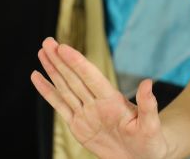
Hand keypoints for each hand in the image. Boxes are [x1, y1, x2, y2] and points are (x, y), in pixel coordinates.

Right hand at [31, 37, 170, 158]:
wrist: (143, 157)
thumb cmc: (152, 141)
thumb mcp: (151, 125)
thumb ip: (148, 105)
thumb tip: (148, 83)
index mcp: (112, 100)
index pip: (90, 77)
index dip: (77, 62)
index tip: (63, 47)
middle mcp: (97, 103)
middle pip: (74, 78)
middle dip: (60, 60)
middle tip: (47, 42)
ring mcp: (86, 113)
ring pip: (65, 88)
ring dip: (53, 70)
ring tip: (42, 52)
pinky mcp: (78, 126)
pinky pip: (60, 106)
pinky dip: (48, 92)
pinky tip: (38, 78)